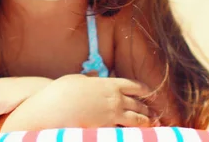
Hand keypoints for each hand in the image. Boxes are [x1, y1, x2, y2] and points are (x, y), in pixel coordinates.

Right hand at [12, 74, 160, 128]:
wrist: (55, 108)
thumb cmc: (62, 92)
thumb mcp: (77, 79)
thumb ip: (89, 78)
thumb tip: (94, 73)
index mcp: (109, 84)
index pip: (133, 85)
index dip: (143, 89)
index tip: (149, 92)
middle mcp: (114, 99)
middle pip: (138, 103)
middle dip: (146, 108)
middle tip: (153, 112)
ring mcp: (112, 114)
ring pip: (136, 119)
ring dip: (145, 121)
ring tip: (151, 124)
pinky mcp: (107, 128)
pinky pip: (125, 130)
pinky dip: (132, 132)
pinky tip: (137, 134)